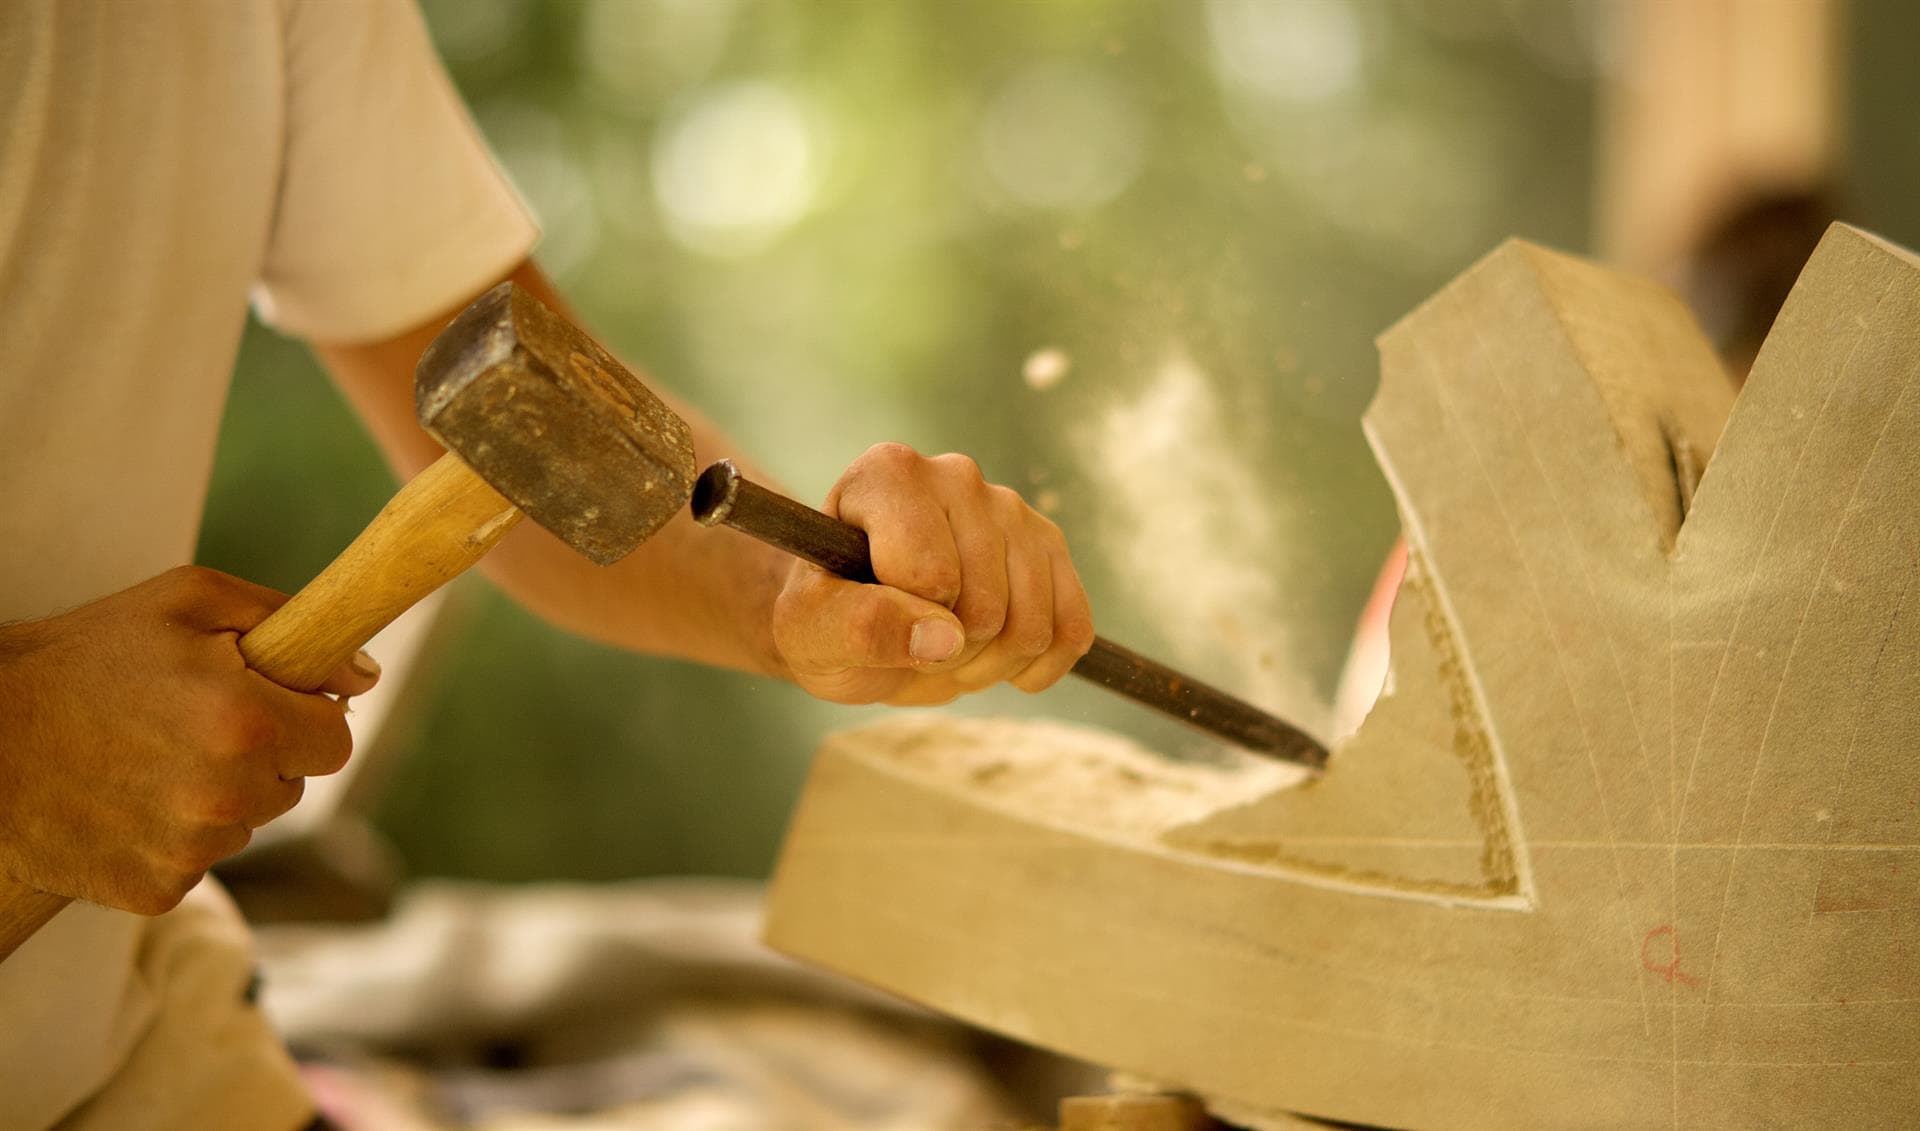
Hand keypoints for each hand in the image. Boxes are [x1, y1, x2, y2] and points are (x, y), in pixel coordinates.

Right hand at [0, 566, 378, 914]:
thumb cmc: (85, 658)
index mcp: (248, 721)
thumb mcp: (185, 602)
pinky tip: (125, 802)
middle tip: (193, 727)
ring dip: (218, 798)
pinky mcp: (155, 890)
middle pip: (293, 787)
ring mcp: (190, 849)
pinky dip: (172, 839)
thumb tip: (362, 672)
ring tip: (148, 761)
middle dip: (262, 757)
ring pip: (246, 825)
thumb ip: (284, 621)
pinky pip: (197, 864)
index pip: (336, 739)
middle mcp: (227, 794)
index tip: (268, 706)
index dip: (305, 719)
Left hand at [771, 443, 1095, 704]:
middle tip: (906, 641)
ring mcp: (1012, 509)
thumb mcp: (811, 630)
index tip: (869, 612)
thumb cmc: (824, 617)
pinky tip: (998, 661)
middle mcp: (957, 475)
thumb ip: (860, 627)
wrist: (853, 620)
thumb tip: (943, 637)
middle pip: (986, 608)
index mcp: (889, 474)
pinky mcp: (1050, 547)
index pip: (930, 574)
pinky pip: (1072, 631)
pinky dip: (1038, 667)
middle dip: (946, 654)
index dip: (902, 619)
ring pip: (1033, 627)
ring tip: (943, 648)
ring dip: (988, 667)